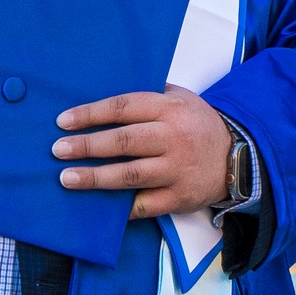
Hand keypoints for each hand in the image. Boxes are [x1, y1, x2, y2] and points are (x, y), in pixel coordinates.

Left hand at [51, 83, 232, 218]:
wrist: (238, 158)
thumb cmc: (198, 124)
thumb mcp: (180, 97)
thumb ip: (149, 93)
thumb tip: (105, 87)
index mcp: (169, 109)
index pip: (123, 108)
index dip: (91, 114)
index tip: (64, 121)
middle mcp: (172, 138)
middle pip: (123, 141)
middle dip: (87, 146)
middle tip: (58, 150)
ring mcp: (175, 170)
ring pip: (129, 175)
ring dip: (95, 177)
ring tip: (67, 178)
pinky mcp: (178, 197)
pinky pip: (144, 204)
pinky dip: (120, 207)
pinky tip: (97, 206)